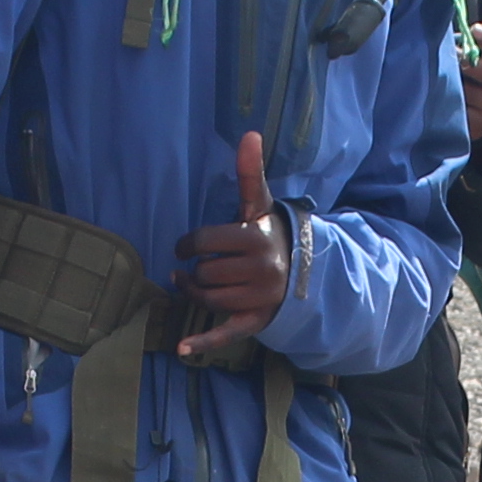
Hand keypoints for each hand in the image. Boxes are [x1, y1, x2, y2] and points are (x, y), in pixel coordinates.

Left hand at [177, 131, 287, 358]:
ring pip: (209, 299)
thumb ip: (251, 172)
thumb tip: (249, 133)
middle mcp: (262, 270)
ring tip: (189, 284)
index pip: (203, 241)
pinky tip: (182, 348)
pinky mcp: (256, 320)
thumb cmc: (268, 234)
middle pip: (204, 273)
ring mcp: (260, 297)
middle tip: (192, 267)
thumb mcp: (260, 204)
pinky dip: (203, 342)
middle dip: (193, 270)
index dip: (186, 244)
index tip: (184, 247)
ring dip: (192, 293)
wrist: (299, 269)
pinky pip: (227, 332)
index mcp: (257, 239)